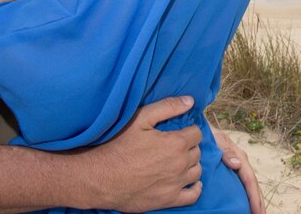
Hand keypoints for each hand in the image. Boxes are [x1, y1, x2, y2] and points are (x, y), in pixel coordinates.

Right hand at [80, 96, 201, 211]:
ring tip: (179, 159)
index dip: (189, 129)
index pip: (196, 133)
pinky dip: (195, 187)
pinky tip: (190, 181)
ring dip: (191, 163)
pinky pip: (193, 195)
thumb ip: (167, 107)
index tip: (180, 129)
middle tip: (176, 142)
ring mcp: (176, 184)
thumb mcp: (141, 118)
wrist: (103, 176)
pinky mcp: (170, 200)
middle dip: (189, 145)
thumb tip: (190, 101)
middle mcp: (181, 164)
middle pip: (197, 152)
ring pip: (196, 171)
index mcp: (176, 143)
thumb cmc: (120, 144)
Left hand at [212, 126, 264, 213]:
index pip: (250, 180)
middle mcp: (241, 163)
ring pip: (249, 186)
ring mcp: (237, 166)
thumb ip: (226, 151)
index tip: (257, 212)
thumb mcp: (217, 139)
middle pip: (253, 186)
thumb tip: (237, 164)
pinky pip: (241, 184)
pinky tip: (244, 205)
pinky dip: (246, 195)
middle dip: (258, 202)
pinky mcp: (231, 169)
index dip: (254, 197)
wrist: (200, 130)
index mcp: (240, 157)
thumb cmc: (210, 134)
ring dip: (254, 200)